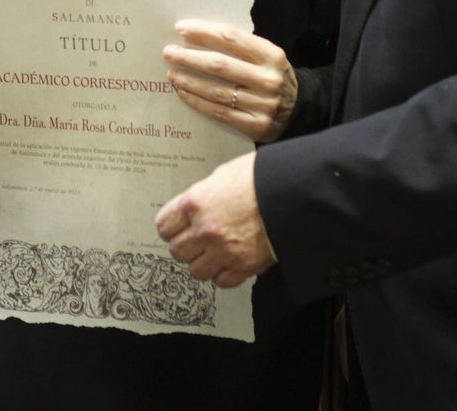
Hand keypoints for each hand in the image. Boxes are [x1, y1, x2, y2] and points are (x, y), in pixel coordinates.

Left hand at [155, 152, 274, 286]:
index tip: (176, 228)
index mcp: (195, 203)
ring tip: (213, 252)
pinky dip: (223, 274)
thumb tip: (194, 206)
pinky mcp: (243, 266)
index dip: (171, 227)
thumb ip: (202, 194)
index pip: (164, 226)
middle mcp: (204, 230)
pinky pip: (221, 281)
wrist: (292, 192)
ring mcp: (223, 251)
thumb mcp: (222, 175)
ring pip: (195, 271)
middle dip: (186, 246)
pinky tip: (229, 261)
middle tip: (196, 240)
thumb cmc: (260, 177)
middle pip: (177, 251)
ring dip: (203, 262)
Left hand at [163, 20, 296, 141]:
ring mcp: (262, 104)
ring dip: (189, 80)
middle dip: (189, 57)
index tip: (181, 28)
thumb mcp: (267, 57)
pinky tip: (183, 92)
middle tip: (169, 52)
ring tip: (171, 73)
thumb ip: (240, 48)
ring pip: (216, 90)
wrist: (299, 111)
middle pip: (219, 65)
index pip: (231, 38)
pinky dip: (197, 101)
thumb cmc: (272, 77)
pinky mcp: (254, 125)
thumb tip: (197, 37)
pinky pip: (218, 112)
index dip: (204, 32)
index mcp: (272, 56)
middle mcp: (268, 79)